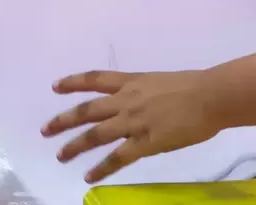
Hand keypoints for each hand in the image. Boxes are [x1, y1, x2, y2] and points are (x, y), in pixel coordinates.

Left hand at [42, 69, 225, 182]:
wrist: (209, 97)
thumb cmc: (193, 86)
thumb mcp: (160, 81)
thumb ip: (145, 92)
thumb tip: (141, 101)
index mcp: (131, 82)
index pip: (95, 79)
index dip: (73, 82)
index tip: (55, 86)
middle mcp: (126, 100)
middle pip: (87, 110)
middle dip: (64, 119)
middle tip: (45, 129)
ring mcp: (133, 122)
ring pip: (95, 134)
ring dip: (75, 145)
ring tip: (60, 156)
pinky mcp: (144, 143)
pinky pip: (117, 157)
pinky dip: (101, 168)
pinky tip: (89, 176)